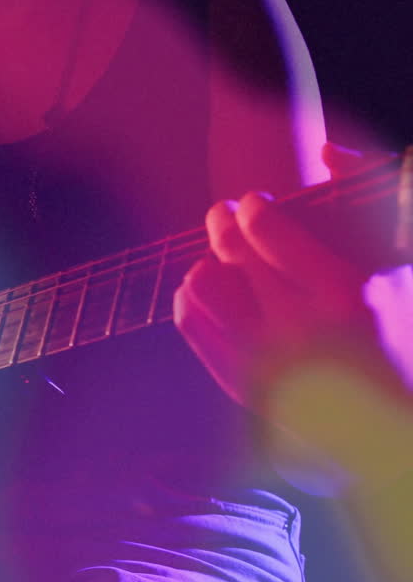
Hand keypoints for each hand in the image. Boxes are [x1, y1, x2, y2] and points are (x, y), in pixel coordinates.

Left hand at [175, 144, 412, 490]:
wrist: (390, 433)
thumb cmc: (402, 343)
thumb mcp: (403, 274)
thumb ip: (377, 203)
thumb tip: (326, 149)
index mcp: (342, 295)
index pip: (267, 230)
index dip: (253, 208)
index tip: (254, 203)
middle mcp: (297, 328)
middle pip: (231, 252)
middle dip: (222, 223)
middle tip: (222, 214)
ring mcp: (264, 361)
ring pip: (202, 287)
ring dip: (206, 262)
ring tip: (218, 257)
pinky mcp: (241, 385)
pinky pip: (192, 326)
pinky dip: (191, 298)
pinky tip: (205, 288)